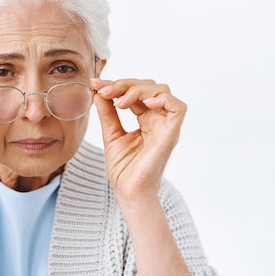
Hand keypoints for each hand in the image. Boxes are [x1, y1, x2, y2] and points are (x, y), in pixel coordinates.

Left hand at [91, 78, 186, 201]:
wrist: (128, 191)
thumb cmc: (124, 169)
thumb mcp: (111, 134)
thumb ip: (107, 113)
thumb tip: (99, 92)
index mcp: (146, 119)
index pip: (136, 92)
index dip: (118, 85)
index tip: (96, 84)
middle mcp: (158, 120)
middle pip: (149, 86)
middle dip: (124, 84)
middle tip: (104, 90)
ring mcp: (166, 126)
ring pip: (161, 91)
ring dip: (137, 89)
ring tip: (118, 101)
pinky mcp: (171, 134)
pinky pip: (177, 107)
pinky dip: (161, 99)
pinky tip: (142, 103)